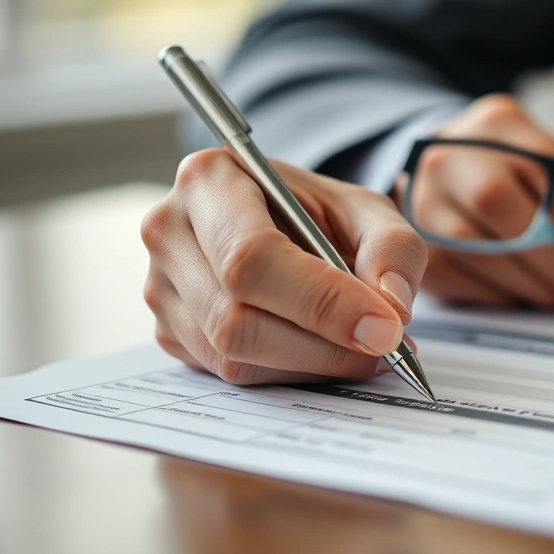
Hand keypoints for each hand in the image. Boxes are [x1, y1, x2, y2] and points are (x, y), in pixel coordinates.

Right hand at [142, 150, 427, 383]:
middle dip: (324, 345)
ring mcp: (161, 287)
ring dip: (312, 364)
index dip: (322, 301)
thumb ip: (392, 248)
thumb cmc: (317, 213)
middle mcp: (169, 232)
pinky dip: (290, 372)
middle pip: (235, 319)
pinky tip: (321, 348)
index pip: (253, 257)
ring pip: (234, 356)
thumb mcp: (366, 211)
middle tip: (386, 345)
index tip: (384, 327)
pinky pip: (230, 374)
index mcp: (210, 180)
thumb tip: (391, 306)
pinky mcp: (169, 331)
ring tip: (362, 346)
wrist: (281, 223)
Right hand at [394, 94, 553, 317]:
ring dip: (548, 291)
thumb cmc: (498, 164)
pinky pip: (473, 284)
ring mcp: (428, 202)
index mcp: (503, 126)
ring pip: (498, 260)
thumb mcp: (547, 165)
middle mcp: (457, 158)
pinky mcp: (416, 245)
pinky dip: (511, 297)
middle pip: (528, 226)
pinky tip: (531, 296)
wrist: (429, 161)